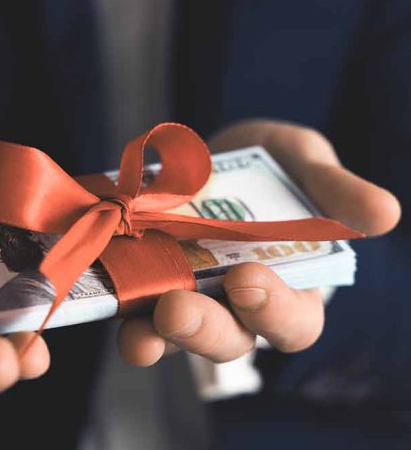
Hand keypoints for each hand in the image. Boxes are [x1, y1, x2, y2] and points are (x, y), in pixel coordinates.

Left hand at [117, 119, 400, 365]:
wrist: (205, 152)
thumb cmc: (270, 165)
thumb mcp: (304, 162)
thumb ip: (334, 189)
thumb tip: (384, 214)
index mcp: (288, 283)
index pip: (292, 320)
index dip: (273, 311)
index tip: (249, 279)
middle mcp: (235, 304)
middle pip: (230, 339)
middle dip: (205, 329)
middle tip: (178, 309)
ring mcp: (186, 298)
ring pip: (175, 335)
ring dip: (156, 336)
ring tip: (139, 331)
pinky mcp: (143, 285)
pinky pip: (132, 313)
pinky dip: (121, 316)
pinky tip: (108, 309)